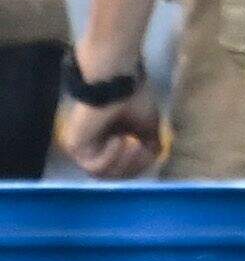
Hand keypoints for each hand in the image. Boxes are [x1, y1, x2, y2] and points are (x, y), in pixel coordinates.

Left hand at [56, 57, 161, 180]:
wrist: (116, 85)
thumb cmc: (133, 98)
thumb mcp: (149, 126)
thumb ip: (150, 145)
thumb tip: (152, 157)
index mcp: (112, 141)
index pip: (124, 169)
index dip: (140, 165)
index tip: (149, 151)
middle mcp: (96, 147)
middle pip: (115, 175)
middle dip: (134, 165)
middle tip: (140, 147)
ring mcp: (84, 149)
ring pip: (105, 175)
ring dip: (124, 161)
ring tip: (130, 141)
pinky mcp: (76, 148)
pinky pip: (95, 166)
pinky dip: (111, 156)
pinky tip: (118, 139)